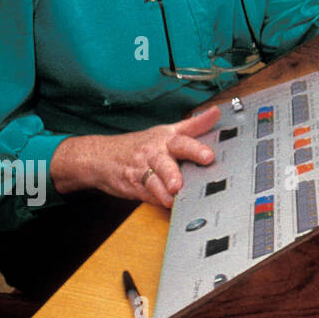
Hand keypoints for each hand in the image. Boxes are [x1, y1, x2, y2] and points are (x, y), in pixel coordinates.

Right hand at [49, 106, 220, 207]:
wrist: (101, 156)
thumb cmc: (141, 144)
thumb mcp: (168, 131)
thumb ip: (194, 125)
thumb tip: (216, 112)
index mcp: (166, 140)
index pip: (182, 142)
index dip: (196, 149)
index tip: (209, 156)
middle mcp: (154, 154)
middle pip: (164, 164)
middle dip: (172, 174)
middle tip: (179, 184)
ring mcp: (141, 171)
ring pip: (153, 182)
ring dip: (162, 191)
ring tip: (172, 199)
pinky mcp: (132, 186)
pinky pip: (146, 195)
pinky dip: (156, 200)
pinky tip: (165, 205)